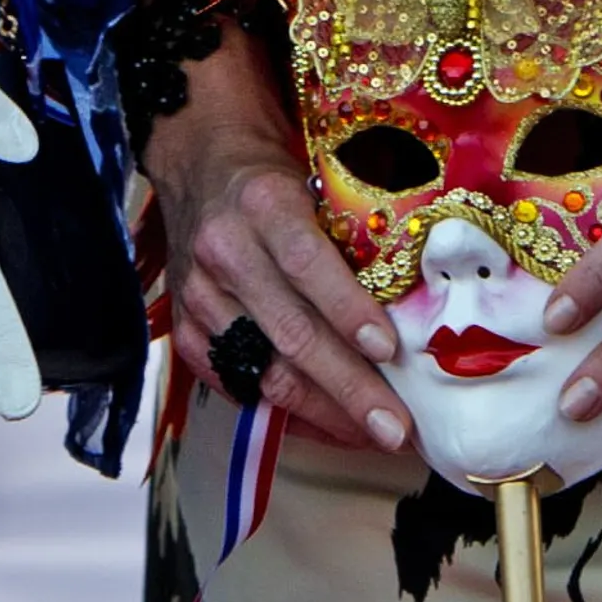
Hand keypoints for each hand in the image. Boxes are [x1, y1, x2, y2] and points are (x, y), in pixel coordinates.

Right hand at [142, 23, 411, 452]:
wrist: (201, 163)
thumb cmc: (276, 177)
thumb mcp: (315, 182)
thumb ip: (348, 237)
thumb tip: (415, 306)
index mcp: (263, 202)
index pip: (307, 262)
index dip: (349, 310)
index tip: (391, 350)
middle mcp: (225, 250)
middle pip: (291, 331)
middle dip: (349, 387)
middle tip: (396, 427)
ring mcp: (199, 296)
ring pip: (265, 369)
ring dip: (324, 414)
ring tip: (371, 437)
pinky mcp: (186, 330)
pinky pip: (238, 386)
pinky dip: (286, 413)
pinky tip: (327, 429)